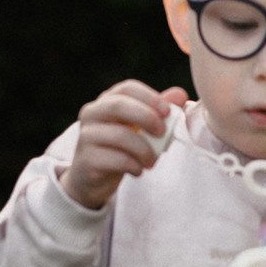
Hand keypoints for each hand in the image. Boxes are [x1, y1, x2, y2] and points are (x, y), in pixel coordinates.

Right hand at [59, 81, 187, 210]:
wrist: (93, 177)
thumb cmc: (120, 147)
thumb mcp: (140, 128)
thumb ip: (158, 111)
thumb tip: (180, 94)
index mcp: (106, 101)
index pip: (127, 89)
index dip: (149, 97)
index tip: (167, 111)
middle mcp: (92, 114)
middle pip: (117, 105)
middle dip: (145, 116)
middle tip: (162, 132)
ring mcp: (85, 137)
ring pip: (119, 135)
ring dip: (144, 149)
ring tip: (152, 160)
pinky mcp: (86, 160)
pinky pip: (115, 159)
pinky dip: (133, 165)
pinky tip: (138, 170)